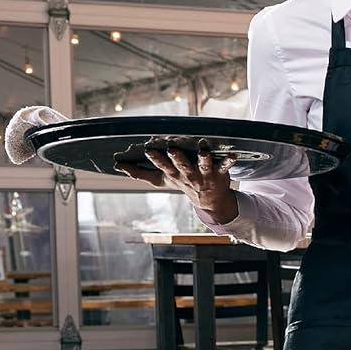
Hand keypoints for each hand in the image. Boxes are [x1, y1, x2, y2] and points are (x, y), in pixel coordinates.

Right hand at [116, 138, 237, 222]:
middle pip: (182, 166)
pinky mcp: (220, 172)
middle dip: (177, 158)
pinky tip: (233, 154)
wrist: (211, 201)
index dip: (156, 159)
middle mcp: (189, 175)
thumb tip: (117, 166)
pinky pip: (225, 166)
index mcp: (174, 175)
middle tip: (172, 148)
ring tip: (203, 149)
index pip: (163, 166)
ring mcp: (205, 174)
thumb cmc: (183, 183)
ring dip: (203, 157)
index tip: (148, 150)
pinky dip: (229, 161)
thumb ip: (140, 173)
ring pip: (203, 165)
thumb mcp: (161, 180)